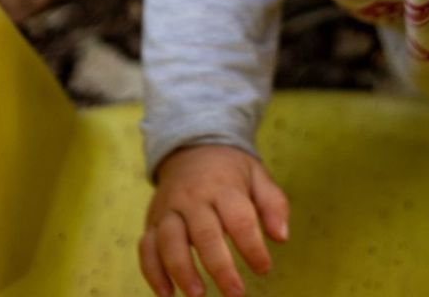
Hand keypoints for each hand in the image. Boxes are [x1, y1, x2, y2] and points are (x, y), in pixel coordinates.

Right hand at [138, 143, 289, 296]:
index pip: (239, 218)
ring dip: (182, 270)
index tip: (264, 268)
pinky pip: (146, 247)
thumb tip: (282, 236)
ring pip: (170, 241)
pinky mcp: (152, 221)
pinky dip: (152, 272)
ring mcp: (169, 209)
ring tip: (198, 295)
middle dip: (219, 266)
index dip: (252, 246)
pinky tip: (166, 294)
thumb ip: (273, 203)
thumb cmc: (230, 171)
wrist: (191, 147)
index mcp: (223, 186)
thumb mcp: (257, 175)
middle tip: (236, 293)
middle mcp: (193, 198)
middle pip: (204, 233)